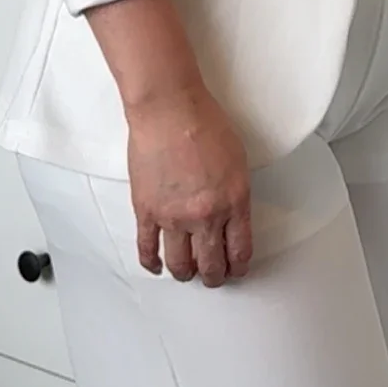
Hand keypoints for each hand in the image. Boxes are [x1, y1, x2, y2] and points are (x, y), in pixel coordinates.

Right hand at [126, 83, 252, 286]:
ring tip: (188, 272)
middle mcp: (206, 216)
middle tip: (213, 276)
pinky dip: (151, 263)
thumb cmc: (204, 122)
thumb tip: (232, 216)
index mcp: (234, 201)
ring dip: (186, 274)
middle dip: (214, 276)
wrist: (170, 109)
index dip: (238, 267)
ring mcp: (174, 218)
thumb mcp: (237, 159)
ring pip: (180, 266)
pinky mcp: (147, 213)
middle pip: (211, 265)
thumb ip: (235, 193)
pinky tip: (156, 266)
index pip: (239, 251)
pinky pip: (147, 250)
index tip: (236, 270)